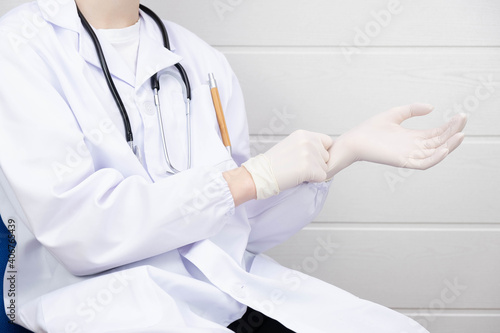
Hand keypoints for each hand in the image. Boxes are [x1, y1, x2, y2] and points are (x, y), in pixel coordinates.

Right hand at [243, 130, 332, 198]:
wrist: (261, 174)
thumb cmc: (273, 163)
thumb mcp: (291, 144)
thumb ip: (307, 144)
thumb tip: (323, 151)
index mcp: (303, 134)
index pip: (327, 142)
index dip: (321, 152)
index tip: (309, 158)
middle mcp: (308, 141)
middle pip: (327, 156)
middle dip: (317, 163)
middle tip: (299, 166)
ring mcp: (309, 154)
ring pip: (324, 167)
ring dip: (314, 172)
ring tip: (297, 171)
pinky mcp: (309, 168)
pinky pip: (322, 177)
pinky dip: (313, 180)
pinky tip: (299, 177)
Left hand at [326, 103, 466, 177]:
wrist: (353, 140)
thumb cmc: (370, 130)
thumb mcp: (395, 114)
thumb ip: (412, 110)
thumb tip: (432, 107)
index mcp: (413, 138)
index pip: (437, 134)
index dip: (450, 126)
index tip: (461, 115)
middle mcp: (414, 148)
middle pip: (440, 142)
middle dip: (453, 132)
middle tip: (463, 119)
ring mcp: (409, 155)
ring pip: (435, 154)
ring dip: (450, 146)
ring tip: (460, 134)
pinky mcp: (402, 162)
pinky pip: (423, 163)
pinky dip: (435, 159)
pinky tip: (444, 148)